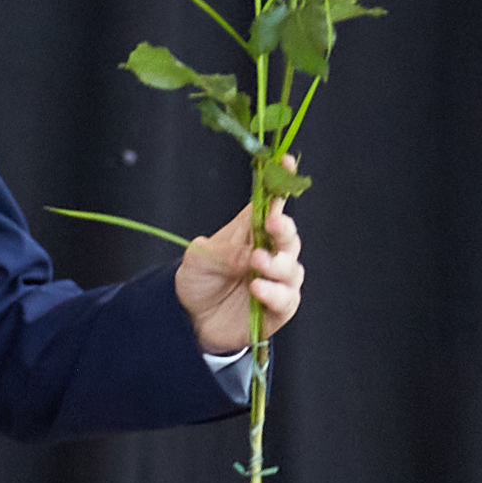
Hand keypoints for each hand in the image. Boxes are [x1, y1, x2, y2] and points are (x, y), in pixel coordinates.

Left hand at [174, 188, 303, 354]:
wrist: (189, 319)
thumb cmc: (197, 281)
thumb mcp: (199, 258)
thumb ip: (224, 251)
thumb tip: (251, 254)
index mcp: (251, 232)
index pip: (270, 203)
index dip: (281, 182)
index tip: (287, 162)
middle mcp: (269, 253)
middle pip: (288, 236)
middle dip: (285, 229)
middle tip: (274, 224)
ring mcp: (276, 280)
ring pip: (292, 267)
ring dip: (276, 264)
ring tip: (255, 263)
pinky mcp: (278, 307)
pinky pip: (286, 298)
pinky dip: (274, 292)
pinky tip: (257, 289)